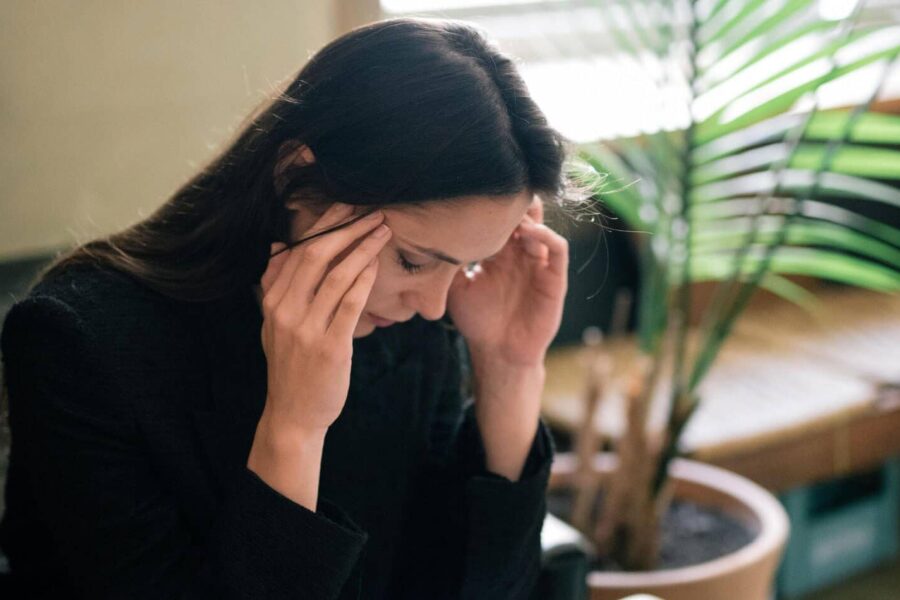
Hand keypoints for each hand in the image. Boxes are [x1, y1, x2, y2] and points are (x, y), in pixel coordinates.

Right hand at [258, 203, 391, 433]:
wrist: (293, 414)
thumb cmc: (290, 366)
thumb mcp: (272, 323)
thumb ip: (275, 284)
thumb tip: (279, 245)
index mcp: (273, 301)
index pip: (298, 251)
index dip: (323, 225)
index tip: (346, 205)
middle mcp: (286, 311)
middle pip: (316, 255)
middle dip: (345, 228)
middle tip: (370, 210)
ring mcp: (306, 329)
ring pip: (336, 276)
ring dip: (362, 248)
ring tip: (382, 231)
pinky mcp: (330, 347)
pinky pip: (349, 305)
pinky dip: (364, 280)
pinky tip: (377, 264)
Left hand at [447, 196, 568, 366]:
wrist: (498, 352)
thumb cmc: (478, 321)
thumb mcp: (456, 288)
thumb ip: (449, 264)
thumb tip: (432, 236)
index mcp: (498, 252)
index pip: (499, 219)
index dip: (491, 208)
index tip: (475, 200)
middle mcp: (520, 254)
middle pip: (523, 215)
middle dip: (512, 204)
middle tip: (498, 197)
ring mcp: (538, 264)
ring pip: (541, 226)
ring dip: (529, 216)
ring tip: (512, 215)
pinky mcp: (554, 278)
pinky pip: (558, 249)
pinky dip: (547, 235)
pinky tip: (530, 232)